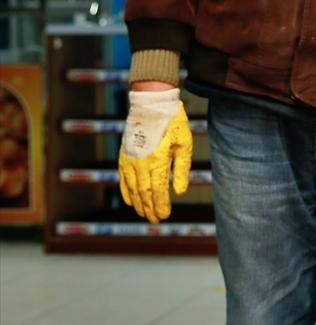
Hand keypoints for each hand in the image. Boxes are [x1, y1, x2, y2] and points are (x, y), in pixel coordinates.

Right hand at [118, 87, 191, 221]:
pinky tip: (131, 201)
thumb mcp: (184, 145)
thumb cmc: (173, 123)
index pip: (157, 191)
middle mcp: (140, 163)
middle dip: (150, 209)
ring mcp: (130, 160)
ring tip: (145, 214)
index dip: (160, 206)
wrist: (152, 104)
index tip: (165, 215)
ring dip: (138, 204)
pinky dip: (126, 192)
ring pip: (132, 189)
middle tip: (156, 220)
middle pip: (144, 194)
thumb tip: (179, 192)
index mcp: (157, 161)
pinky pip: (123, 178)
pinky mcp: (124, 155)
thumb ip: (181, 170)